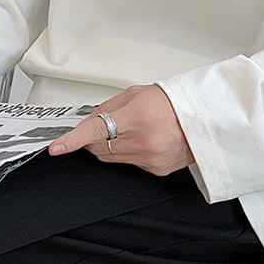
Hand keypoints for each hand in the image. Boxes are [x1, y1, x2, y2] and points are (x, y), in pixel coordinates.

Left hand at [49, 84, 195, 175]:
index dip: (73, 140)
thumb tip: (90, 120)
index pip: (96, 130)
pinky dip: (127, 152)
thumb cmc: (176, 101)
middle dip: (93, 137)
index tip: (57, 146)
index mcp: (139, 116)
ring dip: (109, 145)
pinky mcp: (155, 170)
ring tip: (129, 129)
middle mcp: (145, 140)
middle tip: (104, 124)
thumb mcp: (138, 93)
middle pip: (99, 147)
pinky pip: (128, 163)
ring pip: (110, 158)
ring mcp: (150, 158)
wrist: (206, 117)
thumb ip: (109, 107)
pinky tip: (142, 139)